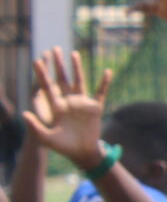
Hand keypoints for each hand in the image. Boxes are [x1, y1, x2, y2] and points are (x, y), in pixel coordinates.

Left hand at [22, 49, 111, 167]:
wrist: (81, 153)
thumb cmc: (62, 147)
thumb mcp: (46, 138)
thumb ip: (35, 127)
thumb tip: (24, 113)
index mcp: (56, 107)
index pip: (47, 87)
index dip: (42, 74)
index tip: (36, 60)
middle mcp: (68, 101)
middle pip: (62, 79)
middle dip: (58, 64)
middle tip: (54, 49)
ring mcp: (82, 104)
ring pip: (79, 81)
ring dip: (77, 68)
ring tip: (74, 54)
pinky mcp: (95, 108)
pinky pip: (101, 93)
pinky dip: (104, 83)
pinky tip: (108, 72)